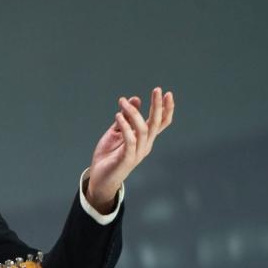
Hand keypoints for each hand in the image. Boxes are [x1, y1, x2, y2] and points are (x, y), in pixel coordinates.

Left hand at [86, 87, 174, 212]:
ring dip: (134, 113)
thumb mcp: (117, 132)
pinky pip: (130, 140)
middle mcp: (145, 145)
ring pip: (143, 129)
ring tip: (123, 102)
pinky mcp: (127, 158)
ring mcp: (137, 152)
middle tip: (157, 90)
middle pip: (156, 124)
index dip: (166, 109)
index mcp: (144, 139)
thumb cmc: (109, 155)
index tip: (167, 93)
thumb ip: (125, 118)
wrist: (99, 178)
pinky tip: (118, 116)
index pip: (161, 123)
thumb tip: (134, 99)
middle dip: (158, 106)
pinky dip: (125, 127)